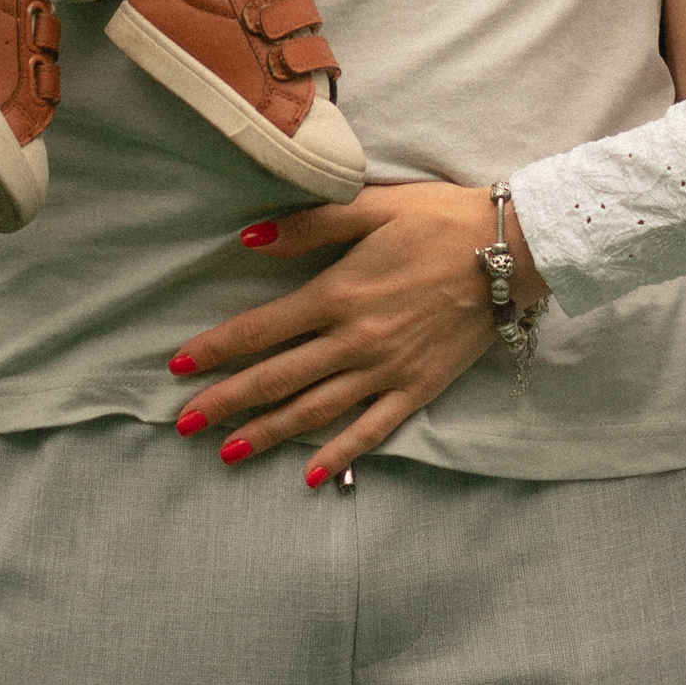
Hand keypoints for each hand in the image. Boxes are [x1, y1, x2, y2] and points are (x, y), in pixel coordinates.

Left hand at [164, 182, 544, 478]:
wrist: (509, 249)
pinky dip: (339, 456)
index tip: (177, 365)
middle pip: (276, 378)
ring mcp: (385, 371)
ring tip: (226, 452)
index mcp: (338, 293)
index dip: (216, 349)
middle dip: (225, 402)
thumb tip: (248, 240)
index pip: (261, 329)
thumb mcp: (371, 207)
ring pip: (314, 412)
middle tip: (182, 425)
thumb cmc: (436, 219)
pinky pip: (371, 430)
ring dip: (266, 434)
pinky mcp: (416, 389)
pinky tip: (310, 477)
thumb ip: (309, 225)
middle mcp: (354, 341)